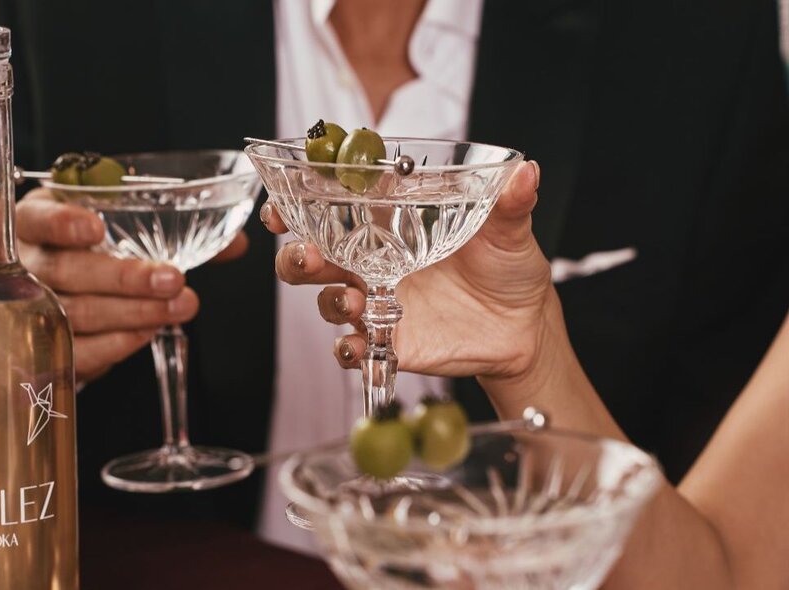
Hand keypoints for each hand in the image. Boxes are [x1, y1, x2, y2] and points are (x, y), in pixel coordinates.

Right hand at [16, 188, 247, 381]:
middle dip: (124, 277)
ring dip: (133, 311)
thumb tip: (237, 244)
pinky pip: (78, 350)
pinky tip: (148, 332)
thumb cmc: (98, 255)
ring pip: (76, 313)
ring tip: (180, 307)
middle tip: (173, 279)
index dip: (61, 223)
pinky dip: (116, 343)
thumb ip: (180, 233)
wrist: (68, 300)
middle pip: (65, 271)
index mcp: (39, 221)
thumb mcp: (126, 231)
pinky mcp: (45, 349)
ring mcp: (29, 310)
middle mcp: (26, 264)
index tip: (95, 228)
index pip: (35, 218)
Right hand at [261, 160, 554, 380]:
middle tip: (305, 252)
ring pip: (327, 299)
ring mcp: (377, 302)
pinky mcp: (389, 340)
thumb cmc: (509, 267)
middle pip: (313, 255)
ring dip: (326, 298)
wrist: (525, 326)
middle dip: (296, 254)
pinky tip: (358, 346)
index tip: (282, 200)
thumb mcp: (510, 230)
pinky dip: (348, 349)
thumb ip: (510, 203)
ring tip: (349, 299)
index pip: (333, 206)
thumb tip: (524, 170)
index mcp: (391, 224)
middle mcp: (374, 262)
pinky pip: (354, 348)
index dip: (299, 201)